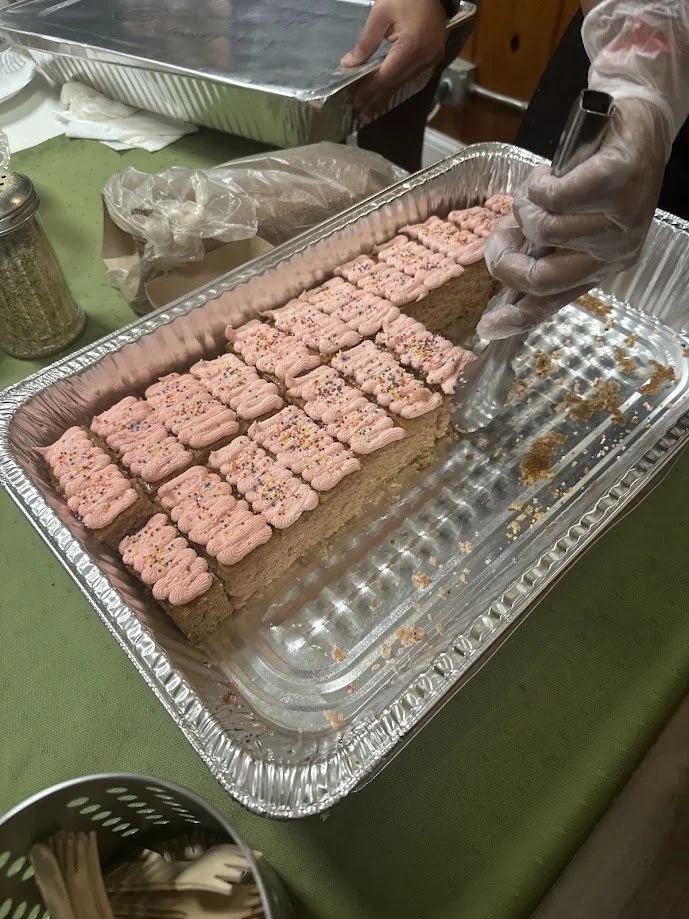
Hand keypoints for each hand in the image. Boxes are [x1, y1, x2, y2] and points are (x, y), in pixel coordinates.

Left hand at [341, 0, 446, 116]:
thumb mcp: (380, 13)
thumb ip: (365, 42)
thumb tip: (349, 64)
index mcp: (412, 46)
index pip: (386, 76)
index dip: (370, 91)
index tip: (355, 103)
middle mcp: (425, 58)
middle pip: (396, 83)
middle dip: (377, 96)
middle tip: (360, 110)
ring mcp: (432, 58)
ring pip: (405, 81)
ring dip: (387, 92)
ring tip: (370, 103)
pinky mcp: (435, 56)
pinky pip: (414, 74)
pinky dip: (398, 82)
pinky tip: (387, 88)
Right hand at [478, 97, 666, 339]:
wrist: (635, 121)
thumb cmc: (594, 170)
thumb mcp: (560, 219)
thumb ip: (533, 248)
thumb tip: (500, 272)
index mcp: (599, 267)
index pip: (552, 303)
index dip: (516, 319)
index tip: (487, 328)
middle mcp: (615, 253)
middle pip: (542, 278)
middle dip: (505, 260)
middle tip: (500, 239)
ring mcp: (621, 221)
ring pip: (544, 230)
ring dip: (526, 204)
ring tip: (540, 188)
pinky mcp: (620, 184)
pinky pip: (558, 197)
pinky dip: (539, 184)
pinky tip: (548, 174)